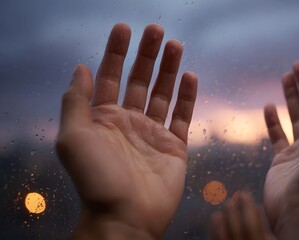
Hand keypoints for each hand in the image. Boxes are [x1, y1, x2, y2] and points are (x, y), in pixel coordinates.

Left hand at [56, 23, 197, 238]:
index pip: (109, 76)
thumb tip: (81, 67)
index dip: (115, 52)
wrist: (125, 217)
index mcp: (103, 118)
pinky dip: (187, 96)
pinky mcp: (174, 146)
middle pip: (140, 80)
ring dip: (169, 69)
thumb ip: (76, 101)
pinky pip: (182, 116)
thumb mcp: (73, 137)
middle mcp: (128, 122)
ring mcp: (152, 134)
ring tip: (176, 44)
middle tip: (156, 29)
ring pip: (163, 94)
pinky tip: (190, 76)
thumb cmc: (95, 180)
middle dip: (147, 55)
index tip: (124, 28)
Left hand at [209, 192, 275, 239]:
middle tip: (231, 200)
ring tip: (221, 209)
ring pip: (223, 236)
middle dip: (233, 211)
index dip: (248, 207)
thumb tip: (256, 207)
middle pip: (236, 228)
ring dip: (221, 219)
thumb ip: (266, 231)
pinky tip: (214, 219)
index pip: (252, 225)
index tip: (245, 194)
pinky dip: (213, 229)